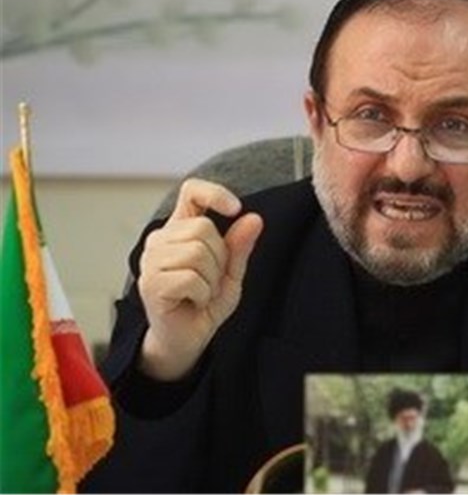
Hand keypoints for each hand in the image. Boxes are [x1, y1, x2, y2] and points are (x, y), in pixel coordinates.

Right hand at [137, 178, 262, 380]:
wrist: (185, 340)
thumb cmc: (204, 303)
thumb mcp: (231, 273)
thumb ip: (240, 246)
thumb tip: (253, 218)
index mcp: (179, 229)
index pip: (192, 192)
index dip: (215, 193)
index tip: (235, 209)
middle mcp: (159, 240)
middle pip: (202, 227)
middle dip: (219, 257)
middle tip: (211, 279)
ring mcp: (150, 261)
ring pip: (197, 252)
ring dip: (211, 278)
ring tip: (202, 291)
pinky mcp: (150, 284)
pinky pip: (191, 278)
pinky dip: (202, 293)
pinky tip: (194, 301)